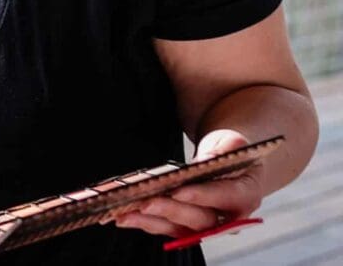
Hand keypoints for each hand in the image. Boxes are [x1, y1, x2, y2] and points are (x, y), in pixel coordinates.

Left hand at [114, 130, 264, 237]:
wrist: (228, 163)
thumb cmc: (230, 151)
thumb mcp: (231, 142)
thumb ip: (223, 150)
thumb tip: (204, 161)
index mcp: (246, 194)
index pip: (225, 197)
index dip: (202, 196)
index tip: (178, 191)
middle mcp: (228, 216)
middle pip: (199, 218)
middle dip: (170, 210)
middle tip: (145, 203)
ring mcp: (206, 224)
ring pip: (179, 228)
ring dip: (150, 222)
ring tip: (124, 215)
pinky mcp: (187, 226)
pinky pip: (167, 227)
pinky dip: (145, 223)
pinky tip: (124, 217)